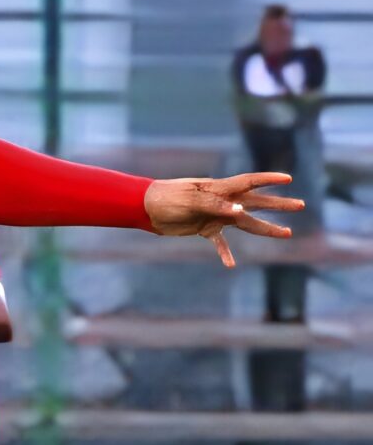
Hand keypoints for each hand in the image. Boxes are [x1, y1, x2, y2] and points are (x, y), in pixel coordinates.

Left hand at [144, 172, 299, 267]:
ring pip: (246, 223)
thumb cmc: (167, 198)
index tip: (288, 179)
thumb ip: (216, 206)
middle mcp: (223, 201)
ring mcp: (215, 215)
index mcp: (221, 188)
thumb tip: (241, 212)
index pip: (250, 181)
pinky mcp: (204, 228)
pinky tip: (231, 265)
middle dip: (278, 204)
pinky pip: (220, 242)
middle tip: (300, 205)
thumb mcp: (192, 200)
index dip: (269, 179)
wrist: (145, 209)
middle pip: (257, 202)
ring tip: (287, 233)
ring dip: (266, 228)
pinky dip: (225, 253)